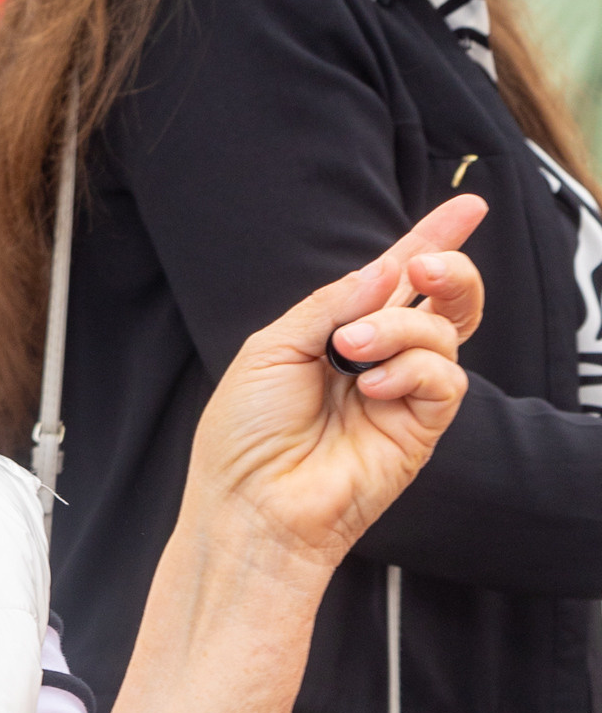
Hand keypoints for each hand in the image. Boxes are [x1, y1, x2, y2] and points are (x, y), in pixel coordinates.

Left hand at [182, 194, 485, 580]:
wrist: (249, 505)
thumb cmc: (244, 436)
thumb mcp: (274, 347)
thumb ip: (331, 303)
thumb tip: (386, 269)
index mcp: (338, 335)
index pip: (396, 280)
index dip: (431, 240)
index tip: (468, 206)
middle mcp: (377, 360)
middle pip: (442, 301)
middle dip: (447, 269)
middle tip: (423, 267)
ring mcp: (401, 395)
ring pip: (442, 332)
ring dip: (399, 328)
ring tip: (351, 353)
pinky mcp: (419, 430)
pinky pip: (445, 380)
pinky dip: (412, 369)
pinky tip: (372, 387)